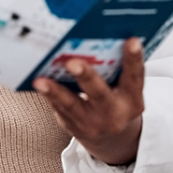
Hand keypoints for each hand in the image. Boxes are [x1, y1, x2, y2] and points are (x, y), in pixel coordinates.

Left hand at [34, 37, 144, 165]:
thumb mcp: (126, 89)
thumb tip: (101, 34)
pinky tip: (38, 82)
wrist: (110, 138)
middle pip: (99, 94)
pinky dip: (48, 95)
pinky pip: (58, 108)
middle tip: (73, 63)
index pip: (135, 78)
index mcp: (132, 101)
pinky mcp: (72, 126)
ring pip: (71, 105)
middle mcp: (113, 114)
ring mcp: (92, 123)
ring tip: (41, 80)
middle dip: (86, 77)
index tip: (132, 41)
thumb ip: (119, 69)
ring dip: (55, 92)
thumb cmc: (116, 100)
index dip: (134, 59)